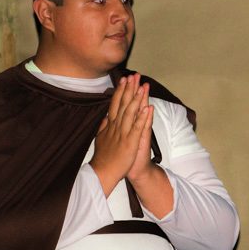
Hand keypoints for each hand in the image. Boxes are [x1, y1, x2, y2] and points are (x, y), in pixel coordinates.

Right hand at [90, 74, 153, 194]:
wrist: (103, 173)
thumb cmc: (104, 158)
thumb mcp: (101, 139)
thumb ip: (103, 127)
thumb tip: (106, 117)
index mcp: (110, 125)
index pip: (115, 104)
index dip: (120, 91)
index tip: (124, 79)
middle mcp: (116, 126)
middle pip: (123, 104)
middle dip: (130, 89)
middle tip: (134, 75)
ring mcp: (123, 134)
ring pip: (131, 112)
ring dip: (137, 98)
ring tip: (142, 86)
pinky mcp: (130, 142)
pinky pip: (138, 128)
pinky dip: (142, 117)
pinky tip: (147, 108)